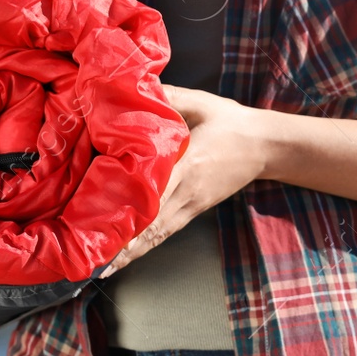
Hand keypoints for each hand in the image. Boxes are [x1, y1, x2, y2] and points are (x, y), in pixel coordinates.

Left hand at [100, 86, 268, 275]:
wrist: (265, 145)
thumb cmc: (230, 122)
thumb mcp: (200, 102)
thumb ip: (167, 97)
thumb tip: (131, 88)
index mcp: (189, 164)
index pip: (155, 192)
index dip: (130, 212)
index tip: (104, 224)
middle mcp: (188, 192)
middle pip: (151, 225)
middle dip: (122, 244)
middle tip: (91, 259)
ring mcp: (192, 205)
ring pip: (156, 235)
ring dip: (130, 253)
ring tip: (101, 267)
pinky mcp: (194, 210)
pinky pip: (165, 232)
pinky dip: (143, 247)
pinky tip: (124, 258)